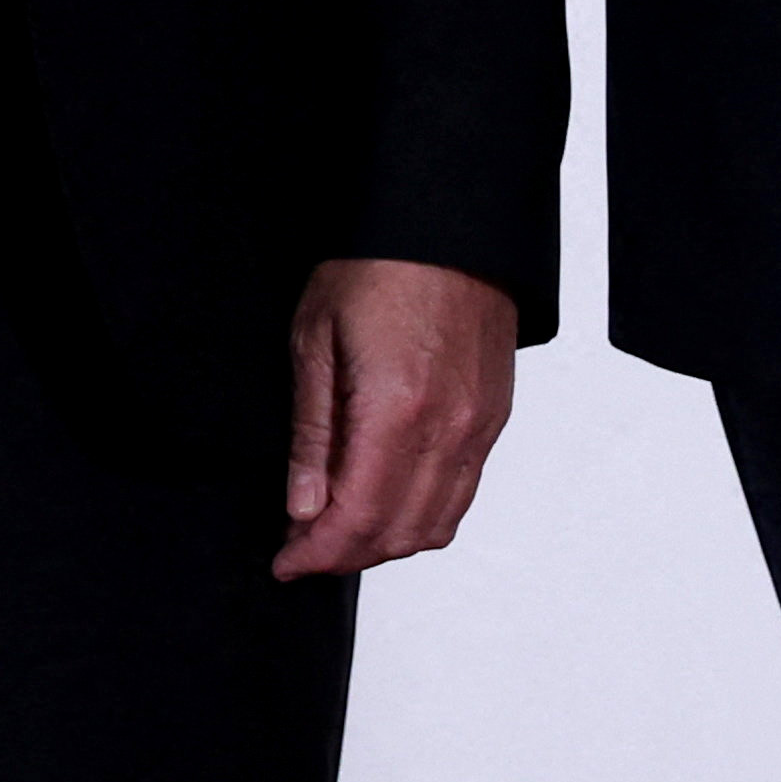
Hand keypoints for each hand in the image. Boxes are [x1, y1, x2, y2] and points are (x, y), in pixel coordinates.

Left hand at [274, 257, 517, 578]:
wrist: (446, 221)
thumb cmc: (377, 265)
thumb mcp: (315, 340)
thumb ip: (312, 435)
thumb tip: (301, 507)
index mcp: (397, 408)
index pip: (358, 519)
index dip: (317, 554)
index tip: (286, 560)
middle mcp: (449, 427)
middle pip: (398, 534)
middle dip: (345, 555)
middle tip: (303, 545)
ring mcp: (480, 425)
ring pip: (436, 524)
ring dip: (385, 542)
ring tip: (340, 526)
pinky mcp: (494, 416)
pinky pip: (462, 493)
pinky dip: (422, 515)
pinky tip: (386, 497)